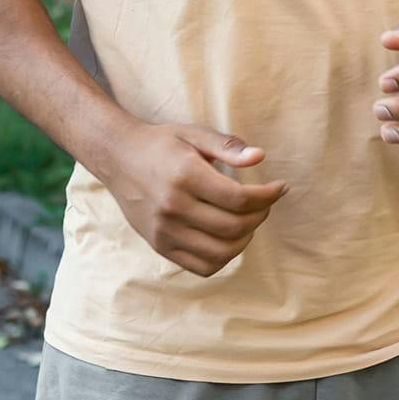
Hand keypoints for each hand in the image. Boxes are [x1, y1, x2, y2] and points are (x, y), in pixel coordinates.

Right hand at [101, 122, 289, 277]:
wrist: (118, 158)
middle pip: (233, 227)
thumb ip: (227, 146)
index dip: (267, 196)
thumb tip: (260, 158)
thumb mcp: (194, 134)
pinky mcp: (160, 246)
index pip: (238, 198)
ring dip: (245, 239)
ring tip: (250, 221)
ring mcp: (165, 231)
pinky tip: (229, 237)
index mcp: (185, 176)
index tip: (280, 188)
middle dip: (260, 216)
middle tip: (266, 203)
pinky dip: (223, 257)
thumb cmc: (161, 143)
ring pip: (221, 252)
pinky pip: (201, 266)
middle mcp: (173, 207)